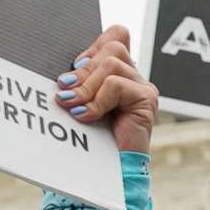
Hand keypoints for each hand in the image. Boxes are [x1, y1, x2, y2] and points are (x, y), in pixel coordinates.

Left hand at [55, 26, 158, 154]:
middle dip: (83, 69)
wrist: (107, 174)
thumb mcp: (80, 103)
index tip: (74, 72)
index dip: (93, 45)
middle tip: (65, 92)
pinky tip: (86, 116)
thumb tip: (63, 75)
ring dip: (87, 86)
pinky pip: (115, 84)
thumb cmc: (91, 142)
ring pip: (111, 63)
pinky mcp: (146, 99)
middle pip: (112, 46)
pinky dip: (97, 100)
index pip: (116, 35)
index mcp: (120, 73)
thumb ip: (78, 84)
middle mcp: (135, 77)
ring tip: (74, 107)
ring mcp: (143, 87)